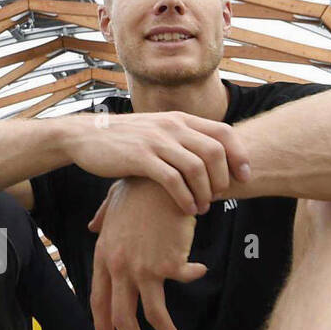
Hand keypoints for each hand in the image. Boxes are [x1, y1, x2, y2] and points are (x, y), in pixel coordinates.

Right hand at [66, 109, 249, 216]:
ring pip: (196, 167)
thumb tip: (207, 156)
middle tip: (221, 197)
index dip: (239, 155)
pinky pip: (172, 180)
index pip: (223, 132)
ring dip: (205, 192)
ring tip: (203, 208)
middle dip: (224, 178)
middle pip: (215, 151)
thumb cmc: (124, 139)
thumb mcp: (156, 131)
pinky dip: (185, 197)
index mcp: (179, 120)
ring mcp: (156, 141)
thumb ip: (180, 138)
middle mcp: (172, 127)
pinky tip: (187, 209)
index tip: (245, 176)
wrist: (86, 136)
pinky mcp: (140, 158)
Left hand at [87, 178, 206, 329]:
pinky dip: (193, 276)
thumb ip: (102, 218)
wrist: (164, 178)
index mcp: (104, 256)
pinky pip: (184, 279)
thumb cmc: (140, 187)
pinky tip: (200, 270)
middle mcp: (119, 267)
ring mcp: (144, 267)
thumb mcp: (113, 202)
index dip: (103, 325)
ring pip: (153, 313)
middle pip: (123, 316)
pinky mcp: (169, 262)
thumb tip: (92, 226)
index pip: (98, 300)